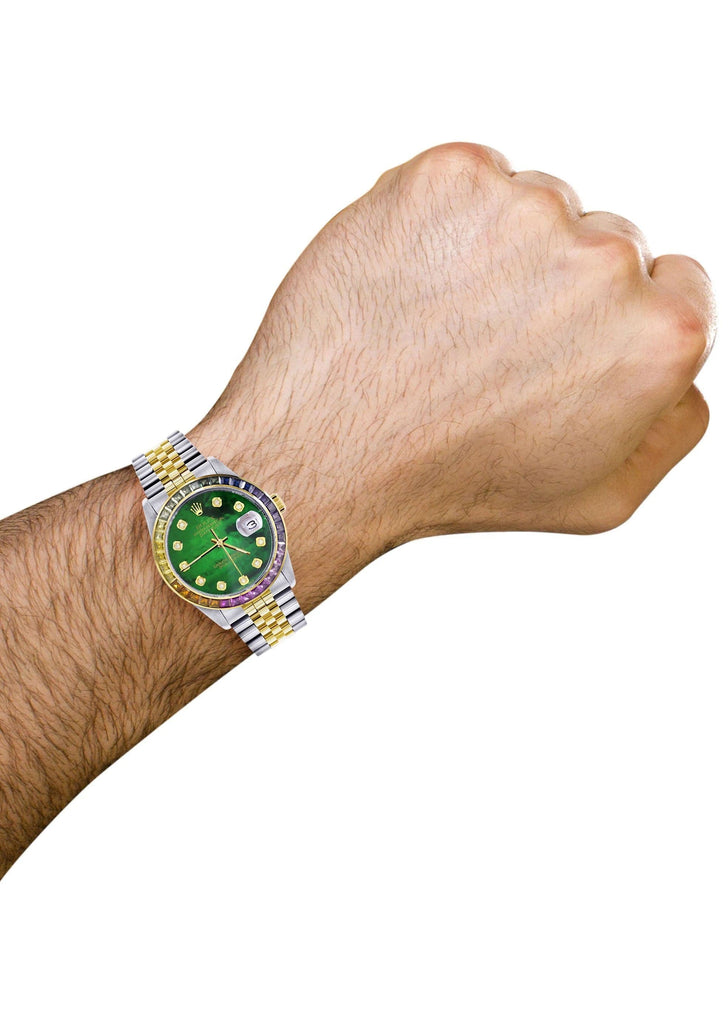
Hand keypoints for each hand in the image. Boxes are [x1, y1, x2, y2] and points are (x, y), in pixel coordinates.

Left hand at [191, 142, 715, 562]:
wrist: (331, 450)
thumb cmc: (456, 481)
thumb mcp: (599, 495)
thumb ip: (674, 424)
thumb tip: (684, 369)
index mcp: (659, 336)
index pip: (675, 284)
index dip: (613, 318)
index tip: (560, 344)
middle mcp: (605, 261)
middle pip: (607, 241)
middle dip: (557, 286)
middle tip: (489, 349)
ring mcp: (524, 209)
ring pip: (536, 206)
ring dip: (499, 250)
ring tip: (442, 324)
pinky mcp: (449, 177)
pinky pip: (470, 183)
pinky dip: (443, 222)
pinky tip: (412, 285)